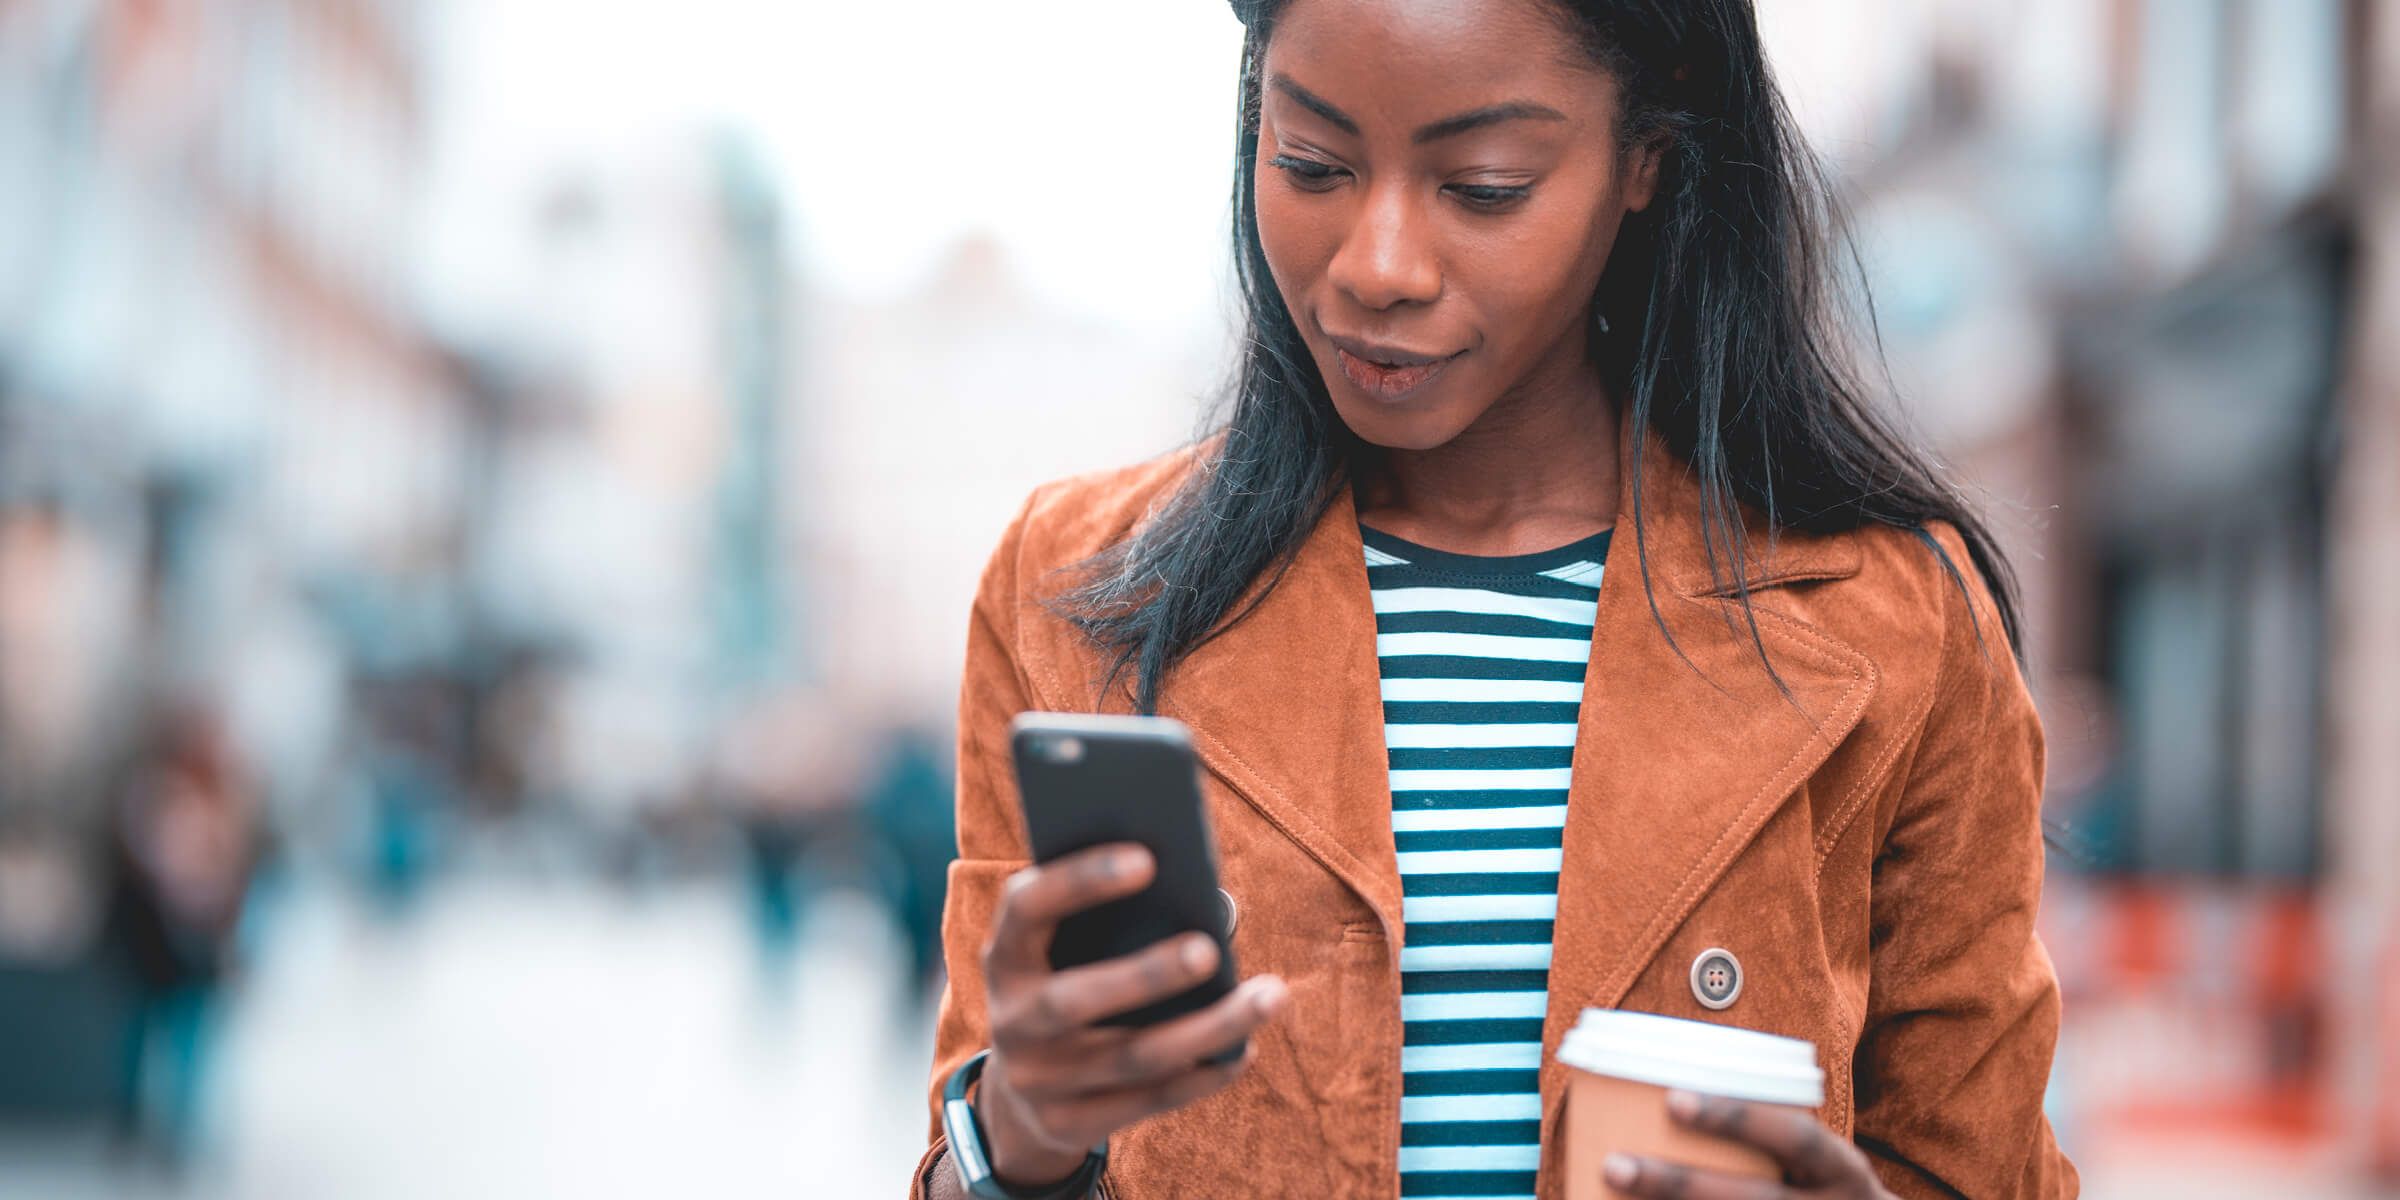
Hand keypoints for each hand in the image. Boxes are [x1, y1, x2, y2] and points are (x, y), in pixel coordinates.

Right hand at [974, 843, 1288, 1188]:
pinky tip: (1244, 1047)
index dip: (1079, 880)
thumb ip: (1111, 922)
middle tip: (1210, 950)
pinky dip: (1204, 1074)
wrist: (1023, 1093)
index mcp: (1005, 956)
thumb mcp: (1067, 950)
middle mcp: (1011, 1020)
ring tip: (1270, 996)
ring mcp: (1037, 1081)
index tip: (1148, 859)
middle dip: (1146, 974)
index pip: (1026, 907)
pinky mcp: (1068, 1125)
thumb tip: (1206, 904)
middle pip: (1074, 1000)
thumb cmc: (1071, 983)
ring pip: (1133, 1057)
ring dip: (1209, 1027)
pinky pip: (1148, 1100)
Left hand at [1602, 1090, 1895, 1199]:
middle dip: (1679, 1185)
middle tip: (1614, 1165)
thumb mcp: (1819, 1161)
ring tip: (1608, 1195)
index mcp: (1842, 1172)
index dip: (1738, 1118)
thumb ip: (1769, 1134)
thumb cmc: (1822, 1187)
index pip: (1797, 1138)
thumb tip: (1669, 1097)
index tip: (1674, 1099)